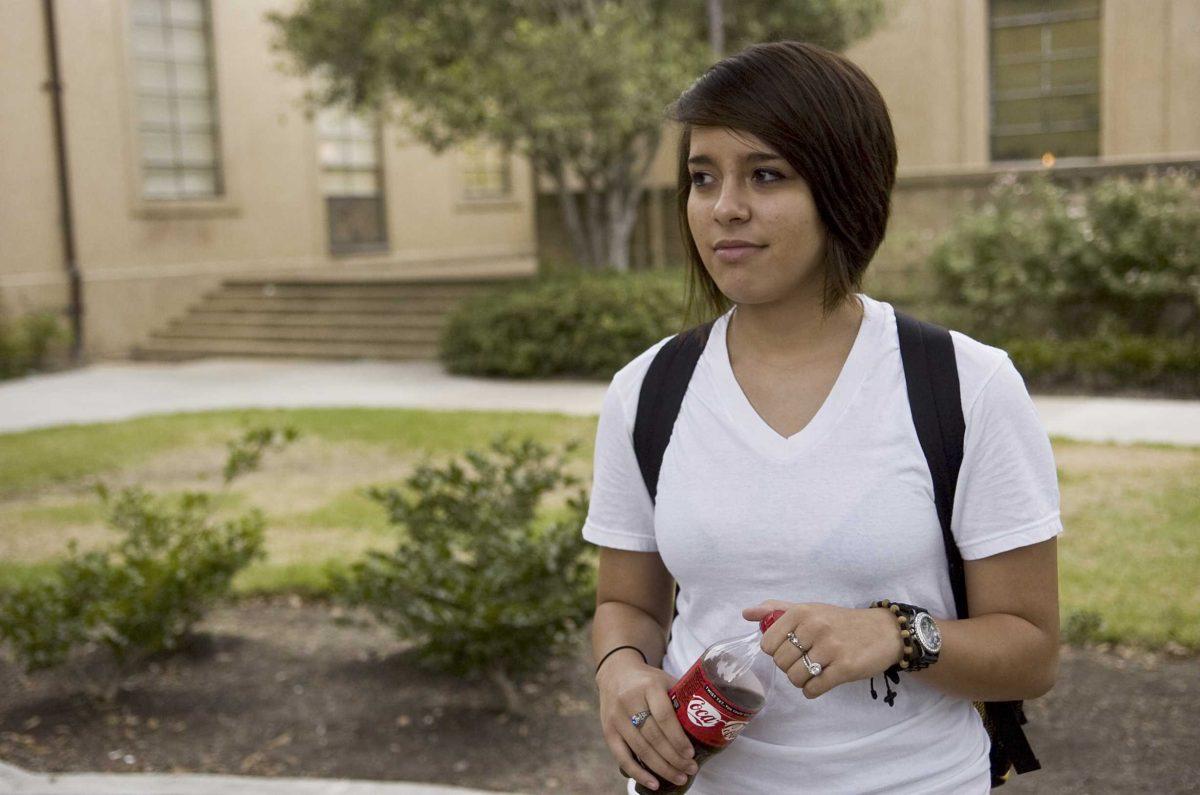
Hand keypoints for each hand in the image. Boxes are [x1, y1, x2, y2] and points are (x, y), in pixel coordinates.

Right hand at [595, 650, 698, 790]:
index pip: (664, 716)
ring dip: (661, 768)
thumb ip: (681, 698)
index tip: (691, 754)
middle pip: (653, 736)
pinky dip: (638, 772)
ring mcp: (616, 716)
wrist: (615, 672)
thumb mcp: (665, 680)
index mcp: (649, 686)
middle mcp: (630, 700)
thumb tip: (709, 724)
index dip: (678, 738)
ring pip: (640, 748)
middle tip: (690, 770)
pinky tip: (654, 783)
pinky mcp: (608, 730)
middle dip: (674, 758)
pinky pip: (622, 757)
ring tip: (679, 778)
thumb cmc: (648, 680)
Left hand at [742, 600, 903, 699]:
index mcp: (801, 612)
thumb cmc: (840, 621)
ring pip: (796, 677)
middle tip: (804, 661)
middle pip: (781, 662)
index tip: (789, 649)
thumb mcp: (810, 609)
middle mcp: (814, 627)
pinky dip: (812, 690)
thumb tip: (746, 613)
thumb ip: (776, 610)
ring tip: (814, 671)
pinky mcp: (845, 668)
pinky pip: (813, 689)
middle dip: (789, 667)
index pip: (768, 643)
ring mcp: (830, 648)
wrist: (884, 631)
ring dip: (801, 680)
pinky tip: (822, 681)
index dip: (776, 651)